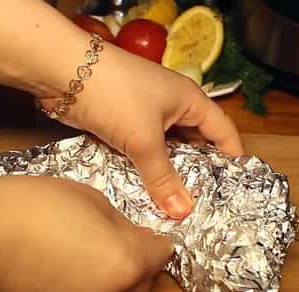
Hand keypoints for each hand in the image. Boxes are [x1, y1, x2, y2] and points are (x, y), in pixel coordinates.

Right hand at [0, 176, 172, 291]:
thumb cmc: (34, 206)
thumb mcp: (94, 200)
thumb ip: (126, 227)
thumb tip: (140, 242)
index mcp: (128, 264)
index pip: (163, 255)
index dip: (153, 241)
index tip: (143, 235)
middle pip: (142, 286)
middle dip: (134, 267)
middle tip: (107, 246)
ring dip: (109, 291)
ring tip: (80, 265)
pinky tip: (59, 282)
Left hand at [38, 40, 243, 218]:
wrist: (61, 72)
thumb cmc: (114, 95)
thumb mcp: (143, 139)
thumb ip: (163, 178)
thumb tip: (183, 212)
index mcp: (190, 101)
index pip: (223, 132)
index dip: (232, 160)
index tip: (237, 191)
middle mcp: (173, 107)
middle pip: (196, 144)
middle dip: (199, 174)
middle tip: (205, 207)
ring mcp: (146, 115)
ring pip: (167, 151)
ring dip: (169, 175)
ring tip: (177, 208)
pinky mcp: (123, 124)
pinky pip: (143, 152)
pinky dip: (146, 170)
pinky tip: (148, 194)